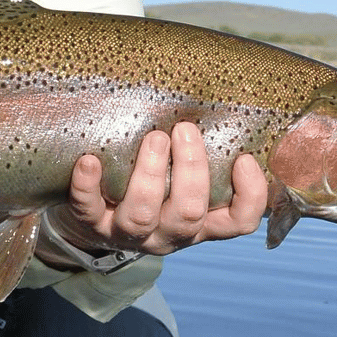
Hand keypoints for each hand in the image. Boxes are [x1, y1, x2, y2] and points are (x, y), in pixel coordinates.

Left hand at [52, 122, 267, 256]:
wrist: (93, 220)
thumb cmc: (150, 190)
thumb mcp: (181, 183)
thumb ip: (199, 159)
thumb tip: (218, 102)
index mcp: (198, 224)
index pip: (238, 222)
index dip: (249, 196)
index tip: (244, 159)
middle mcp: (167, 234)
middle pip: (188, 215)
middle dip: (190, 171)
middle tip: (185, 129)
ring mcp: (128, 233)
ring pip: (142, 215)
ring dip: (149, 174)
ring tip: (154, 138)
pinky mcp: (91, 225)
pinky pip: (87, 210)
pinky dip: (87, 186)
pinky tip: (89, 161)